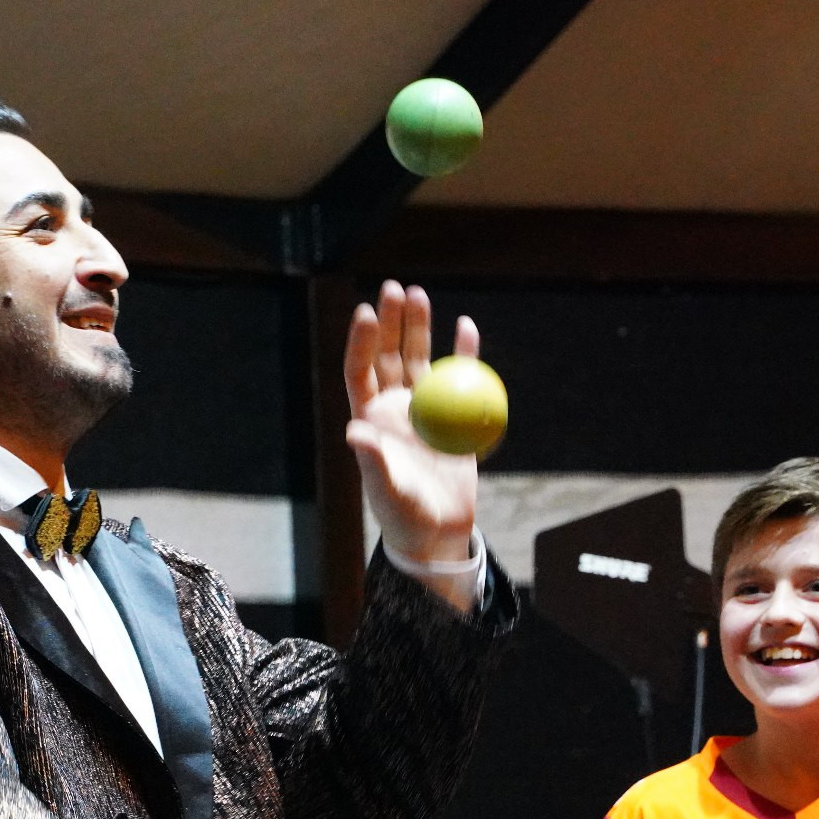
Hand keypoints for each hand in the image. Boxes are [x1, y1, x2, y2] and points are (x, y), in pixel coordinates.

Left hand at [343, 281, 480, 564]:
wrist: (438, 529)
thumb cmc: (404, 515)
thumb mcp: (387, 491)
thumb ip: (373, 461)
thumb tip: (354, 431)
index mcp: (370, 418)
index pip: (360, 371)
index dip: (361, 342)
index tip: (366, 313)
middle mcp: (393, 406)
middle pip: (389, 355)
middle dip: (390, 321)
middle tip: (393, 288)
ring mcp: (422, 408)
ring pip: (419, 358)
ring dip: (419, 327)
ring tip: (418, 293)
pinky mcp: (452, 415)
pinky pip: (459, 377)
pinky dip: (464, 353)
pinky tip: (465, 326)